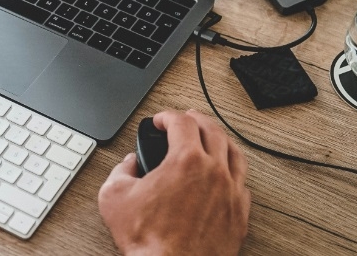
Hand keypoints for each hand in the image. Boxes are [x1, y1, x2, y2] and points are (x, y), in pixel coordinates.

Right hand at [98, 110, 249, 255]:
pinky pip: (243, 183)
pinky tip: (225, 175)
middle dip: (196, 120)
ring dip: (221, 140)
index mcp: (185, 161)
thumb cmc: (149, 241)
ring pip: (234, 154)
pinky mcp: (239, 215)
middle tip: (186, 119)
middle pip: (213, 131)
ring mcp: (231, 193)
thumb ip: (120, 171)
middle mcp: (214, 172)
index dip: (167, 116)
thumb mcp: (114, 197)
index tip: (161, 120)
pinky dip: (232, 172)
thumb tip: (129, 165)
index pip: (181, 123)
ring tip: (211, 139)